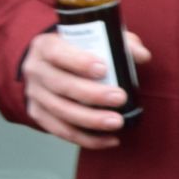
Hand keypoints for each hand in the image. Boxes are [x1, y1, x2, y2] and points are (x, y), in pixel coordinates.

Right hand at [22, 27, 151, 149]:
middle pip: (61, 85)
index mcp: (45, 46)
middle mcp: (35, 70)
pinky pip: (62, 131)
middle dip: (92, 94)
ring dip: (91, 120)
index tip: (103, 69)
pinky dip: (87, 139)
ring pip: (61, 111)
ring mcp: (35, 95)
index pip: (58, 53)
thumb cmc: (79, 50)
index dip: (79, 62)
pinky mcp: (39, 115)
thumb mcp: (96, 38)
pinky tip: (110, 140)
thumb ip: (120, 43)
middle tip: (120, 98)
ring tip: (117, 122)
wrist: (51, 64)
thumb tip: (143, 56)